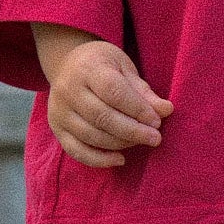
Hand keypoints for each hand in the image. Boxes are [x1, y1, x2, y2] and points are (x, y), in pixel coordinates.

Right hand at [33, 25, 172, 168]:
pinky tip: (120, 159)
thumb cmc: (103, 66)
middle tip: (155, 138)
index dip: (137, 109)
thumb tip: (166, 111)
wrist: (68, 64)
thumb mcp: (124, 69)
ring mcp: (59, 111)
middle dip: (132, 131)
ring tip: (141, 141)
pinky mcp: (57, 129)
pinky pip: (76, 150)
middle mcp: (68, 89)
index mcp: (88, 68)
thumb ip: (143, 91)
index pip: (113, 91)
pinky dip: (99, 160)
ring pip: (91, 135)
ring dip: (120, 143)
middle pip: (101, 116)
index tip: (157, 121)